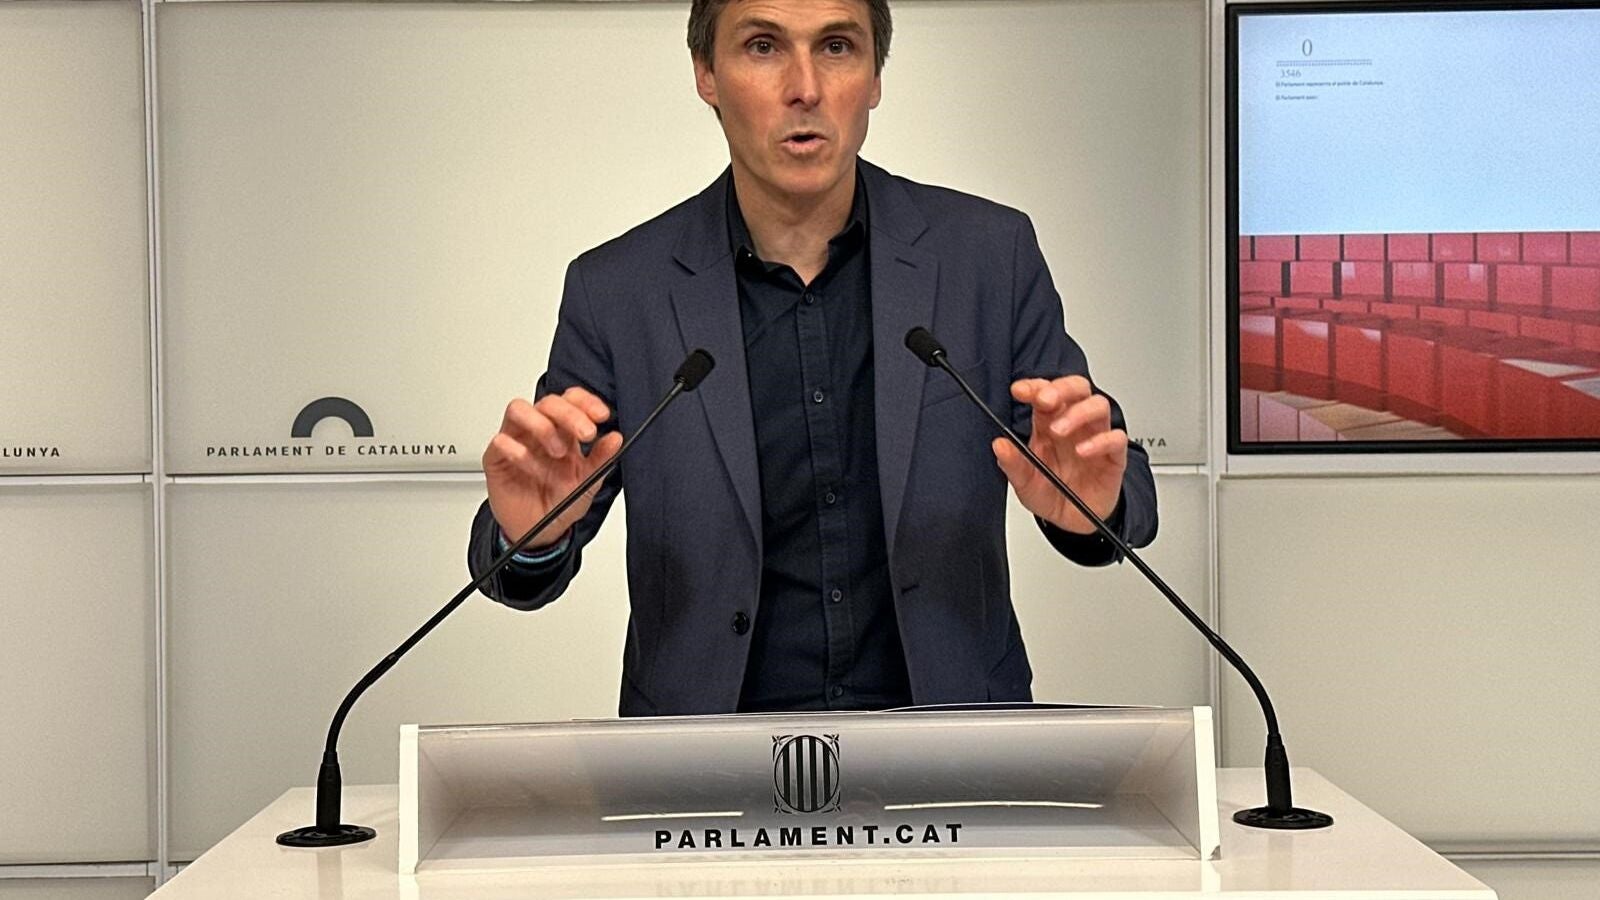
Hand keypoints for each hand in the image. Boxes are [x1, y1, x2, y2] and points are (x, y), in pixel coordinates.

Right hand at [482, 387, 622, 548]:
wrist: (539, 532)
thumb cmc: (561, 503)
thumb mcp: (588, 482)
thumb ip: (601, 459)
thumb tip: (616, 438)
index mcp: (564, 431)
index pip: (572, 400)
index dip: (586, 402)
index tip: (601, 416)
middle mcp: (539, 430)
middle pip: (548, 401)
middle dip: (570, 413)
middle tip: (586, 433)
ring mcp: (516, 440)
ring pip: (519, 409)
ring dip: (542, 426)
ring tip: (558, 451)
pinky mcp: (496, 458)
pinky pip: (499, 440)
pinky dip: (516, 450)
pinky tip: (528, 465)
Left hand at [995, 376, 1127, 534]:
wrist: (1074, 520)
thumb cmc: (1052, 492)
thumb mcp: (1025, 483)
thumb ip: (1013, 464)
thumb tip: (999, 445)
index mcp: (1049, 423)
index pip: (1045, 393)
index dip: (1034, 386)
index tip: (1019, 391)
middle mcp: (1074, 425)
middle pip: (1076, 388)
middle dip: (1060, 388)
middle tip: (1045, 400)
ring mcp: (1095, 437)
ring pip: (1098, 405)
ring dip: (1078, 413)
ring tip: (1059, 430)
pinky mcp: (1113, 456)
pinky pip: (1115, 438)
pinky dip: (1100, 441)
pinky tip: (1083, 451)